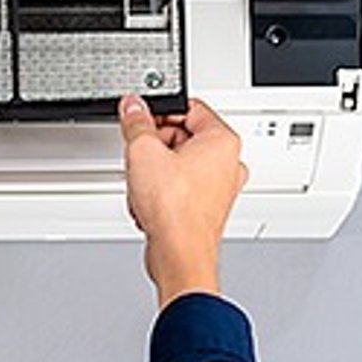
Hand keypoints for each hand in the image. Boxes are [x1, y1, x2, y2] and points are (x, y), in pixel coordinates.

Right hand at [118, 95, 248, 308]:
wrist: (179, 253)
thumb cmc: (175, 210)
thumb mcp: (143, 152)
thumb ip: (137, 123)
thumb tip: (133, 107)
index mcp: (222, 142)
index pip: (190, 108)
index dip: (160, 111)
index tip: (140, 116)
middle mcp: (228, 163)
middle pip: (183, 136)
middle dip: (155, 144)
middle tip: (139, 153)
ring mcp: (219, 187)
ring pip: (178, 163)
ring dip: (155, 170)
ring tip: (144, 183)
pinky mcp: (205, 207)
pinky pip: (178, 186)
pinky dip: (160, 190)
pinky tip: (148, 201)